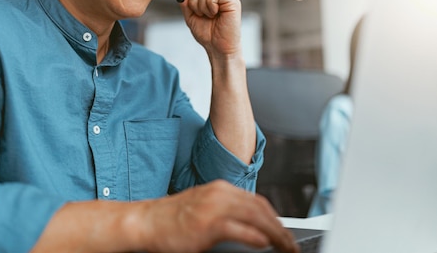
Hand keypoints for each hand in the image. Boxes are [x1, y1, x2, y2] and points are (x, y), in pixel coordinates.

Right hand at [137, 180, 299, 252]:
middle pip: (261, 209)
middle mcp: (219, 194)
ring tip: (285, 247)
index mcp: (220, 188)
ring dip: (275, 234)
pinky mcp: (207, 224)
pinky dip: (255, 237)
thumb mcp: (203, 206)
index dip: (275, 218)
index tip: (284, 233)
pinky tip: (264, 244)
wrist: (145, 221)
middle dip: (280, 228)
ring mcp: (213, 207)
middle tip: (291, 245)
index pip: (258, 202)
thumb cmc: (171, 219)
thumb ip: (226, 210)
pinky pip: (239, 229)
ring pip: (256, 217)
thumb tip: (252, 226)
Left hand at [172, 0, 241, 58]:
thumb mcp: (191, 17)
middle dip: (194, 2)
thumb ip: (185, 4)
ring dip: (202, 6)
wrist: (218, 48)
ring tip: (209, 16)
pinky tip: (215, 14)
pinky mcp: (232, 1)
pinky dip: (210, 5)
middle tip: (200, 14)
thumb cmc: (208, 35)